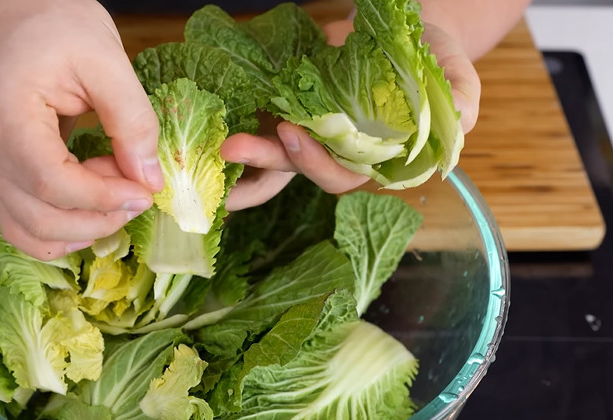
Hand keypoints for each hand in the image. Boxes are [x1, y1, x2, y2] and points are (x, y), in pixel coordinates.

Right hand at [0, 0, 163, 260]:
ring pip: (29, 228)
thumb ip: (133, 122)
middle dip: (98, 218)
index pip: (51, 182)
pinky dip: (61, 226)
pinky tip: (92, 205)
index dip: (103, 199)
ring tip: (114, 191)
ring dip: (81, 227)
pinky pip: (23, 219)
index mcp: (4, 112)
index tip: (144, 193)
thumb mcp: (109, 61)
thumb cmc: (60, 26)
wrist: (19, 16)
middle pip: (38, 216)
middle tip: (136, 192)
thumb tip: (150, 181)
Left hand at [223, 18, 480, 210]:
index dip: (317, 164)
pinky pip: (265, 114)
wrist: (411, 26)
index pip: (341, 176)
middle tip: (232, 145)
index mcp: (371, 157)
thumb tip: (461, 124)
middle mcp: (336, 148)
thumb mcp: (454, 75)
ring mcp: (312, 125)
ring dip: (246, 148)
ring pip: (273, 147)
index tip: (294, 134)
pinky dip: (243, 117)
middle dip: (263, 161)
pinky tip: (219, 112)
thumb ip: (458, 101)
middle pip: (295, 167)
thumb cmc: (435, 58)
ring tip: (220, 139)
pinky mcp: (295, 100)